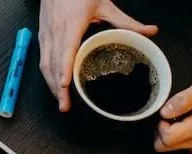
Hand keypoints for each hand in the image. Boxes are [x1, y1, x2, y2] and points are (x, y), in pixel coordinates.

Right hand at [39, 0, 156, 111]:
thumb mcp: (105, 5)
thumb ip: (126, 21)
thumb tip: (149, 32)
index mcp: (71, 24)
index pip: (66, 50)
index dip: (64, 69)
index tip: (65, 85)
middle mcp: (56, 31)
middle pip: (54, 64)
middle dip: (58, 87)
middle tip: (65, 106)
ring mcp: (46, 34)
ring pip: (45, 64)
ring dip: (51, 85)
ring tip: (60, 101)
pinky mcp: (42, 36)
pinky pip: (43, 59)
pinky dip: (48, 75)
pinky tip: (54, 85)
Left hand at [155, 77, 191, 153]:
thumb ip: (183, 100)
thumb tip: (165, 112)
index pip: (167, 138)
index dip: (161, 125)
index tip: (168, 114)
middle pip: (165, 146)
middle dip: (162, 131)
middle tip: (173, 116)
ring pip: (171, 148)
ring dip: (171, 134)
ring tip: (184, 119)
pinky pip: (180, 148)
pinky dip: (180, 138)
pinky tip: (189, 125)